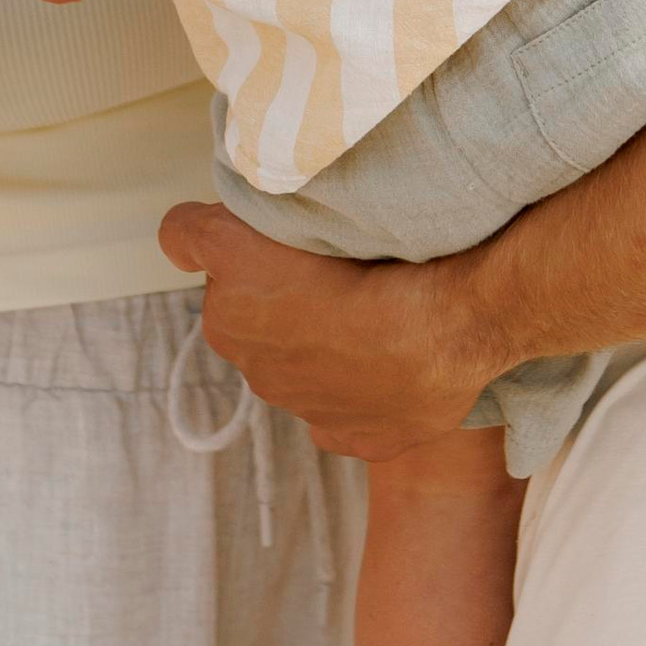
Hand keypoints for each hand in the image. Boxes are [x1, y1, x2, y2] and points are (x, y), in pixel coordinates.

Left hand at [159, 203, 501, 458]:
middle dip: (277, 292)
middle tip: (330, 268)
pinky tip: (386, 365)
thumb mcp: (282, 210)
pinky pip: (337, 409)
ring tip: (370, 312)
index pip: (196, 249)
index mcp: (226, 307)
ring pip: (293, 360)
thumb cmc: (372, 259)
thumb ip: (222, 224)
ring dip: (319, 339)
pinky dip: (354, 390)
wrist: (448, 326)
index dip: (234, 235)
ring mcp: (297, 405)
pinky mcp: (345, 436)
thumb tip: (201, 235)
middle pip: (248, 309)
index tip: (271, 229)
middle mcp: (249, 360)